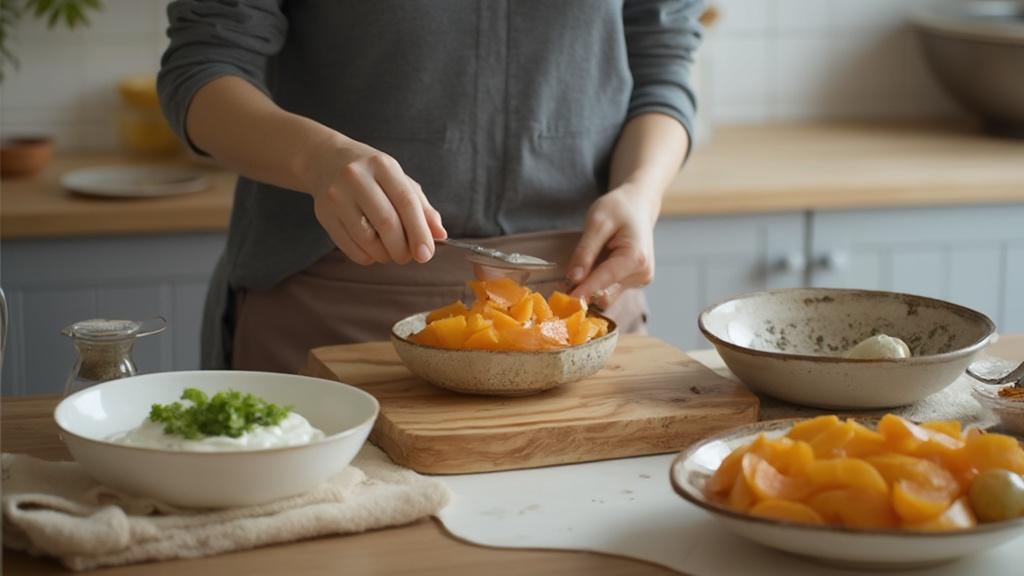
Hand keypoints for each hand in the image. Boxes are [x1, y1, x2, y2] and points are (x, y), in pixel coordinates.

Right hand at [306, 135, 445, 264]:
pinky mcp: (324, 214)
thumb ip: (421, 207)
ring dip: (385, 255)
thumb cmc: (371, 174)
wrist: (324, 160)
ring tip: (391, 252)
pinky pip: (350, 247)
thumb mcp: (398, 180)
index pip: (406, 202)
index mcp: (382, 165)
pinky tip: (373, 250)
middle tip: (409, 257)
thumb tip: (440, 235)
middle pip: (386, 222)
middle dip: (403, 248)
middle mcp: (356, 177)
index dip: (419, 232)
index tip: (427, 254)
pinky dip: (367, 257)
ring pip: (367, 239)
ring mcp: (336, 196)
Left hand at [567, 184, 658, 307]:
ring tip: (582, 267)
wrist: (638, 204)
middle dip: (585, 292)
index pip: (604, 281)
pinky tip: (597, 265)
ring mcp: (641, 279)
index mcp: (635, 258)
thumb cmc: (619, 208)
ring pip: (608, 295)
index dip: (582, 291)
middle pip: (606, 295)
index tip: (564, 300)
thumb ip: (585, 251)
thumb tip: (573, 278)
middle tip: (563, 285)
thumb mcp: (597, 222)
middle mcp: (642, 273)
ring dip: (591, 287)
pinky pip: (612, 289)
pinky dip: (599, 283)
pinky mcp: (636, 281)